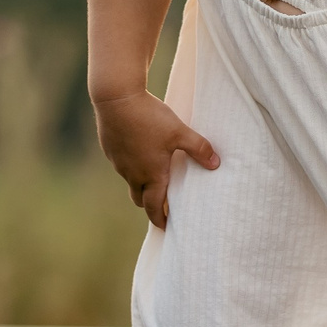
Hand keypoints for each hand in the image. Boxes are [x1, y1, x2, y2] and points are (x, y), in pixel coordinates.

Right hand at [93, 90, 217, 227]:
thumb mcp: (179, 132)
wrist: (116, 99)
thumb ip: (199, 148)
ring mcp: (118, 163)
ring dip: (142, 183)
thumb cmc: (149, 117)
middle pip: (140, 199)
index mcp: (151, 174)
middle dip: (151, 205)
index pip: (154, 207)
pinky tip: (140, 151)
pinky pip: (122, 165)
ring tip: (154, 176)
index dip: (161, 219)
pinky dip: (132, 165)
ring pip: (130, 181)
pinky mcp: (110, 149)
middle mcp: (132, 174)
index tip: (167, 227)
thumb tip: (216, 163)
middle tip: (162, 207)